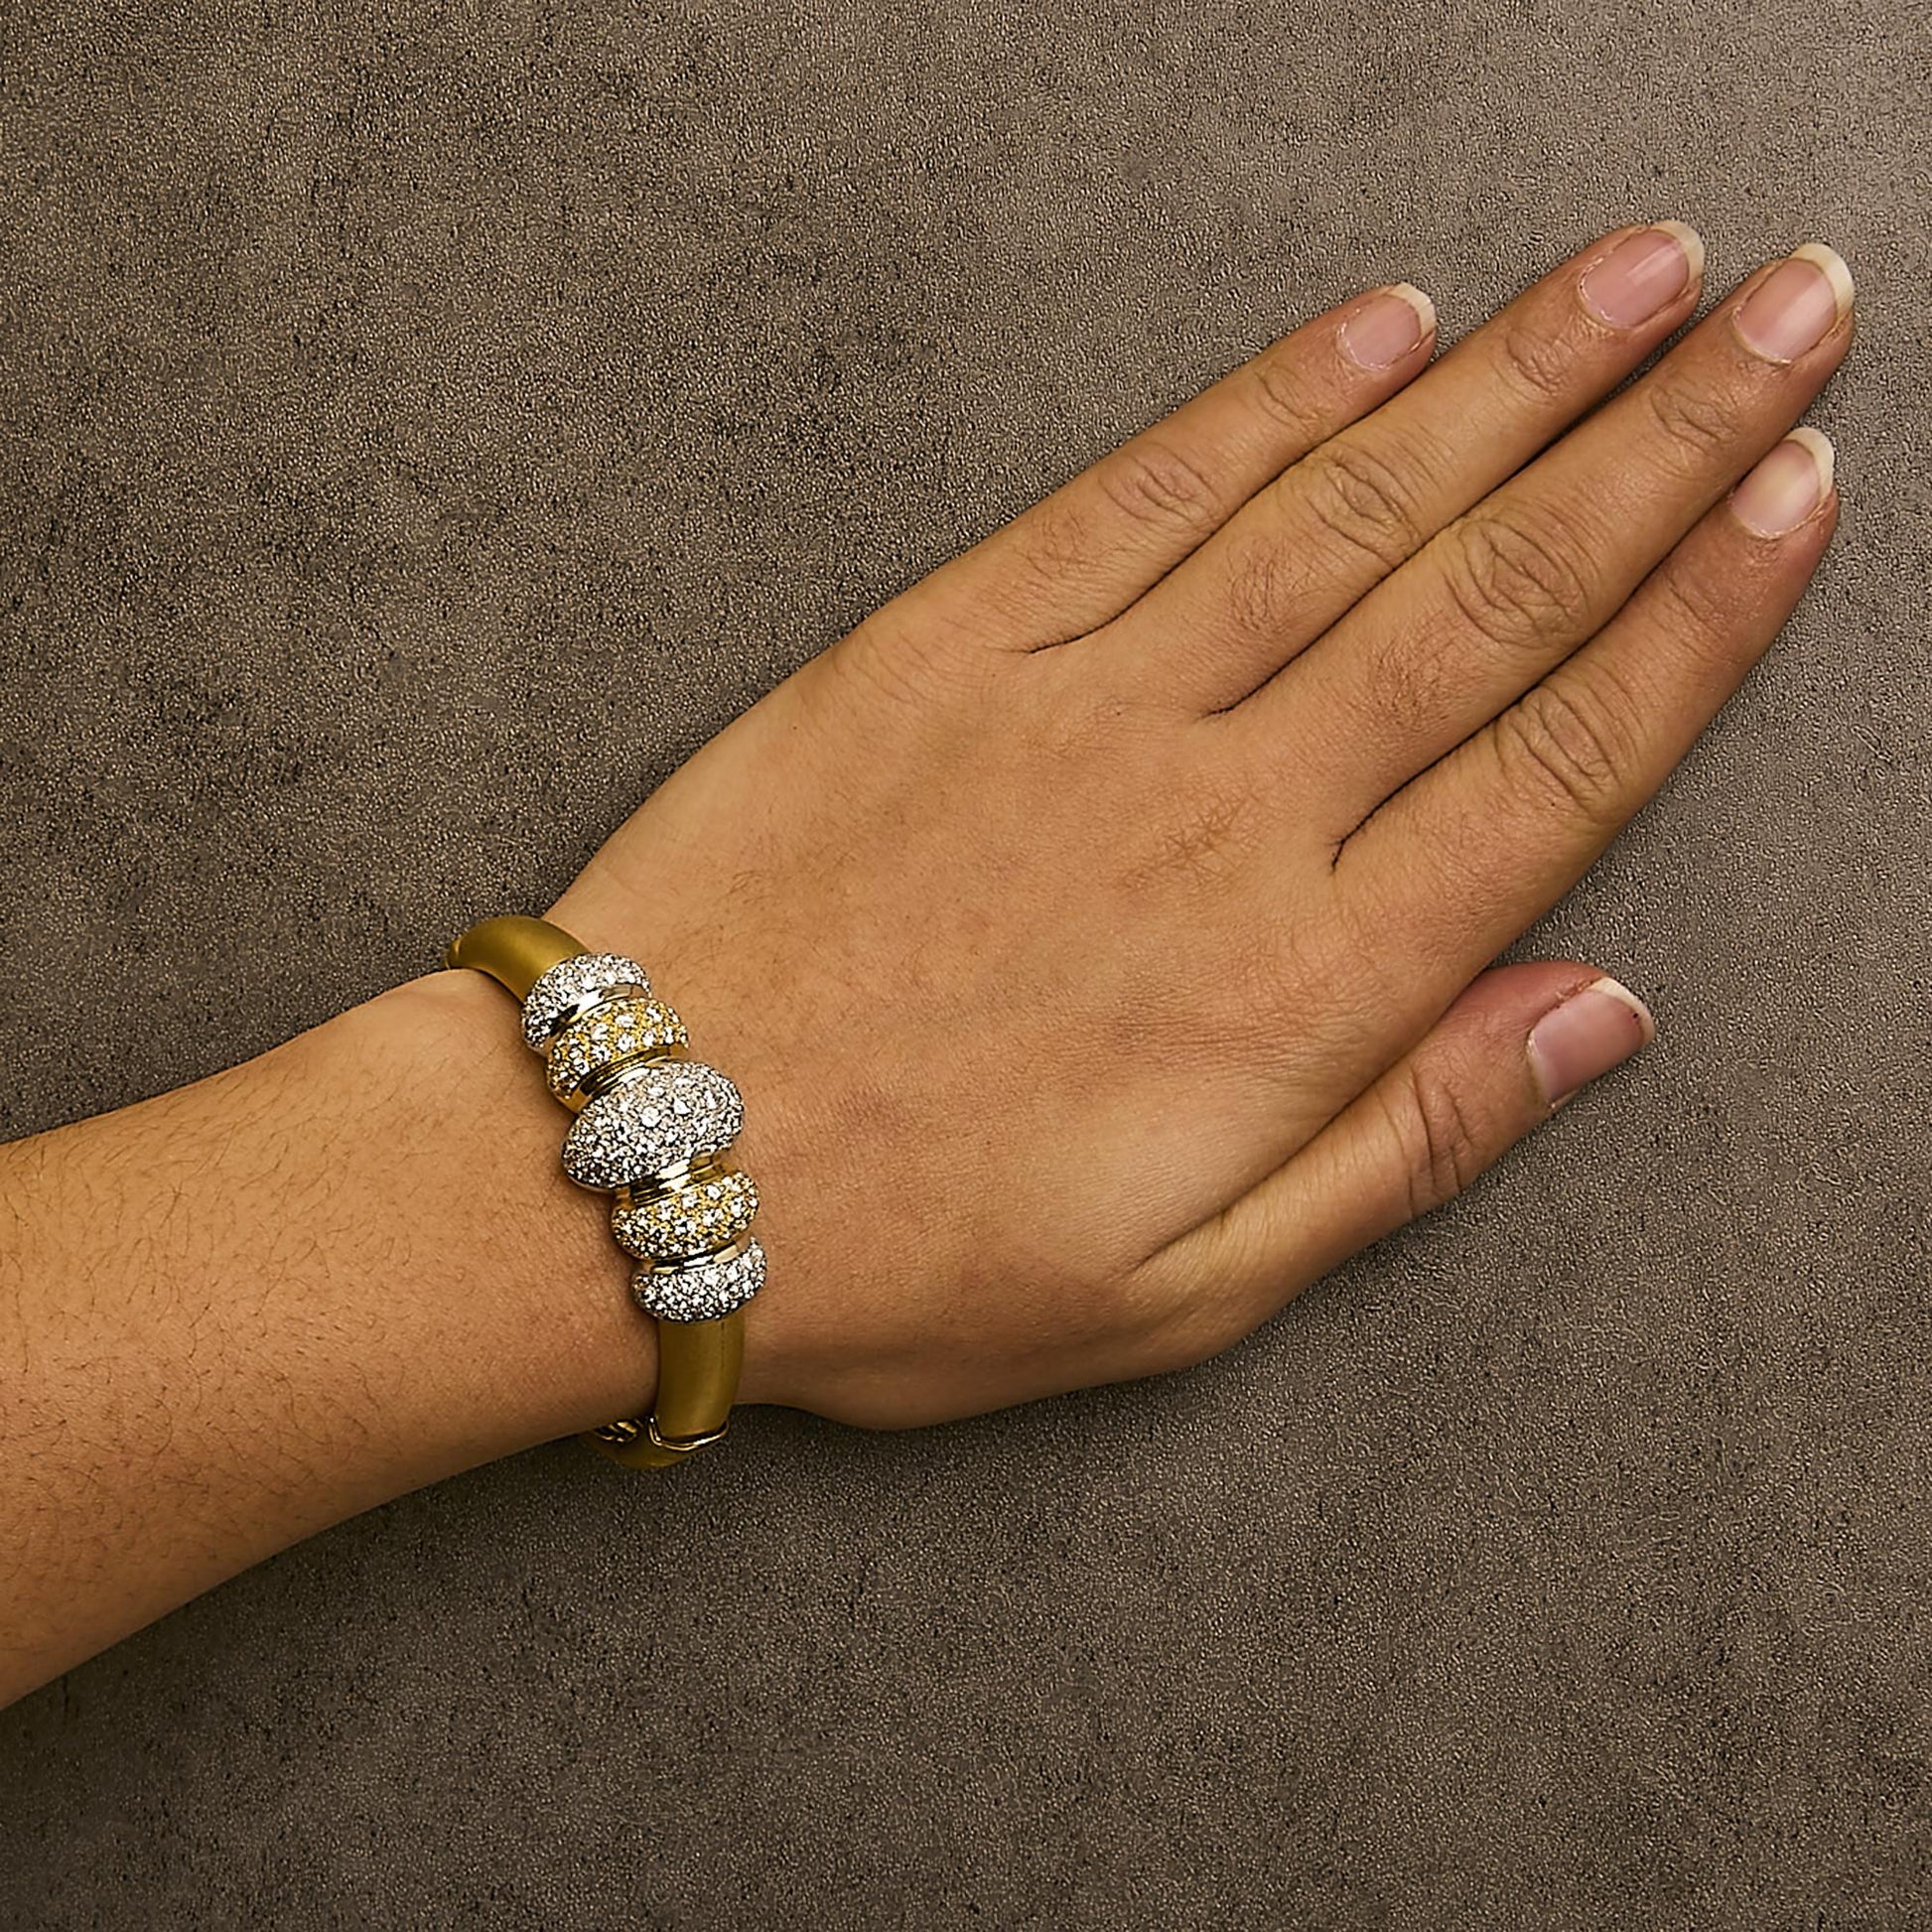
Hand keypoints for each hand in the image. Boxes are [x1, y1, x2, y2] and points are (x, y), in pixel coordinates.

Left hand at [548, 220, 1849, 1430]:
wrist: (637, 1162)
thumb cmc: (911, 1253)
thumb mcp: (1188, 1288)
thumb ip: (1408, 1140)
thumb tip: (1597, 1015)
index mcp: (1304, 981)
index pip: (1563, 755)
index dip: (1706, 613)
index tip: (1799, 490)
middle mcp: (1225, 811)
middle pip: (1494, 592)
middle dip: (1664, 437)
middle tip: (1794, 310)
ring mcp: (1083, 704)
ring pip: (1346, 510)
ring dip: (1512, 376)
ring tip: (1640, 274)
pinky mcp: (948, 641)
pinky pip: (1143, 493)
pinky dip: (1269, 400)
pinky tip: (1378, 326)